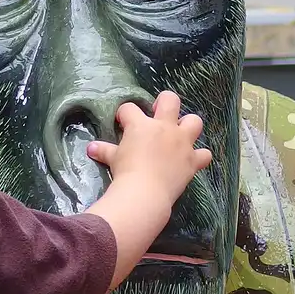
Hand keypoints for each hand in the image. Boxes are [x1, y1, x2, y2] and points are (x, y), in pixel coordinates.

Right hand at [84, 91, 211, 224]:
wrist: (144, 193)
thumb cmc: (125, 172)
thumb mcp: (112, 159)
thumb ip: (103, 150)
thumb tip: (90, 148)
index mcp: (141, 124)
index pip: (130, 108)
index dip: (125, 114)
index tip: (123, 122)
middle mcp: (165, 128)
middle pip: (170, 100)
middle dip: (164, 102)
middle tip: (158, 114)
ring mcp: (182, 142)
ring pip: (194, 121)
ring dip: (188, 125)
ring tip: (179, 133)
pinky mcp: (192, 160)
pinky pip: (204, 153)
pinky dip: (199, 156)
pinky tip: (192, 159)